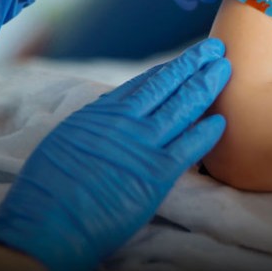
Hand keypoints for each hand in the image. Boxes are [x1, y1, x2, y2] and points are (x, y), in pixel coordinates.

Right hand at [0, 38, 230, 270]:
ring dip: (206, 85)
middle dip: (194, 65)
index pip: (145, 83)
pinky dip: (207, 132)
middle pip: (168, 86)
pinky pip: (189, 147)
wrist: (47, 221)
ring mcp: (142, 145)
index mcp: (103, 112)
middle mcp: (125, 121)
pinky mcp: (156, 174)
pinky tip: (221, 120)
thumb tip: (108, 115)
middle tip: (216, 48)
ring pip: (183, 107)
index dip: (170, 69)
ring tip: (224, 69)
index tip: (187, 58)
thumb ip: (94, 124)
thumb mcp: (67, 139)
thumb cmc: (48, 187)